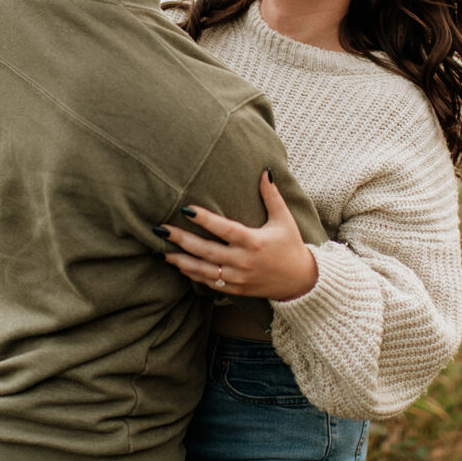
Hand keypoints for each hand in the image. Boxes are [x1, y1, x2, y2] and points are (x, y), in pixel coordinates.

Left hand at [161, 170, 317, 300]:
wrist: (300, 282)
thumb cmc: (291, 245)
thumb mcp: (283, 219)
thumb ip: (271, 195)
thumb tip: (265, 170)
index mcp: (254, 242)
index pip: (225, 229)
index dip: (205, 220)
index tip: (186, 209)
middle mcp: (243, 262)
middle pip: (207, 251)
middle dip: (182, 240)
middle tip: (161, 229)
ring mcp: (238, 278)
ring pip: (203, 271)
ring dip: (181, 261)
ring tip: (162, 250)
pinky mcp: (236, 290)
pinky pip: (209, 283)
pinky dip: (192, 275)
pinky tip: (179, 265)